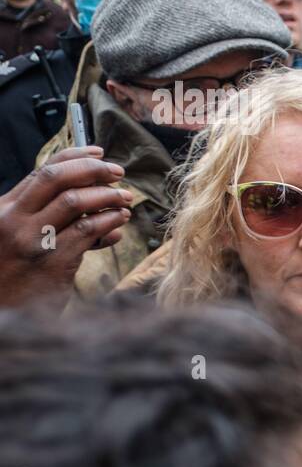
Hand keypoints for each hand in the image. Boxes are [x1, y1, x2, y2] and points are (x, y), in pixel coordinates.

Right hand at [0, 147, 131, 307]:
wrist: (2, 312)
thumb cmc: (13, 274)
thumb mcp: (17, 237)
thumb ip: (45, 215)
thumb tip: (91, 199)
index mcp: (3, 209)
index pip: (42, 171)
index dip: (75, 157)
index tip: (99, 154)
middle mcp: (13, 220)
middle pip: (58, 179)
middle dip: (94, 170)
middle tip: (118, 174)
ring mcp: (32, 241)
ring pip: (76, 202)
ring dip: (108, 196)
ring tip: (125, 199)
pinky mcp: (52, 262)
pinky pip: (88, 231)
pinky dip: (109, 222)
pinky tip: (119, 221)